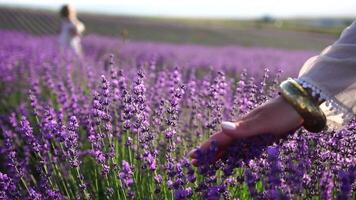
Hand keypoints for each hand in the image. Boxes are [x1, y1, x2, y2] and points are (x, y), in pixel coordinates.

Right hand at [188, 96, 302, 165]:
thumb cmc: (281, 114)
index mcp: (241, 126)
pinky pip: (241, 145)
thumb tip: (221, 126)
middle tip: (195, 162)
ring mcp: (251, 131)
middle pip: (221, 142)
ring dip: (218, 152)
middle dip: (207, 152)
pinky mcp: (260, 134)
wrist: (300, 104)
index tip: (192, 157)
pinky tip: (232, 155)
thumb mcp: (263, 122)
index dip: (205, 149)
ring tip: (208, 160)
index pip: (218, 139)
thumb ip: (243, 127)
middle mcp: (243, 129)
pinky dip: (232, 152)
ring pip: (230, 144)